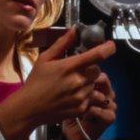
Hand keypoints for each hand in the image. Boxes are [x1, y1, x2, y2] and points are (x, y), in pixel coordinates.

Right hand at [0, 29, 115, 139]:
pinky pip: (93, 98)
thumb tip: (74, 30)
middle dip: (91, 68)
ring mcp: (81, 96)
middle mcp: (78, 81)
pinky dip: (88, 95)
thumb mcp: (45, 59)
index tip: (110, 46)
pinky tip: (75, 95)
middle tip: (79, 70)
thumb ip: (62, 44)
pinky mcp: (82, 108)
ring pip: (95, 84)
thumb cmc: (36, 82)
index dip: (108, 48)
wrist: (29, 109)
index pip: (97, 55)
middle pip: (98, 70)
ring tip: (75, 84)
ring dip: (89, 82)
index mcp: (69, 67)